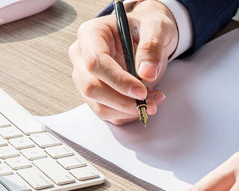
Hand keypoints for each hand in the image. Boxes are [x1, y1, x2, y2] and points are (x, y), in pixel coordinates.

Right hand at [69, 1, 177, 124]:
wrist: (147, 37)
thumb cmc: (147, 28)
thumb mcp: (156, 27)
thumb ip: (152, 46)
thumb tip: (146, 73)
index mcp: (91, 34)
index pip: (95, 62)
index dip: (118, 80)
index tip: (141, 91)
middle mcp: (82, 57)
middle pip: (91, 88)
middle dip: (123, 101)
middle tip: (151, 102)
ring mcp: (86, 78)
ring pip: (99, 106)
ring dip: (128, 110)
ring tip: (154, 101)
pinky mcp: (96, 95)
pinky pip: (108, 113)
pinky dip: (128, 114)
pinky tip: (146, 102)